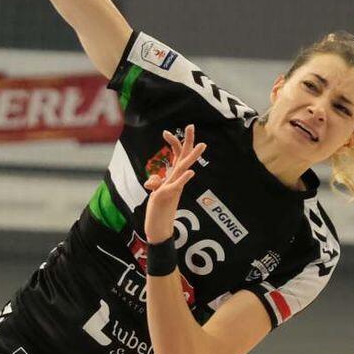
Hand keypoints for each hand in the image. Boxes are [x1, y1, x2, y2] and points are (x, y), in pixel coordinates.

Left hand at [143, 125, 206, 243]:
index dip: (173, 143)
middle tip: (191, 125)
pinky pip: (177, 185)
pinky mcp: (167, 195)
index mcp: (173, 176)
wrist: (159, 228)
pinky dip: (183, 179)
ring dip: (192, 157)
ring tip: (202, 145)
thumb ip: (156, 182)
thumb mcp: (156, 192)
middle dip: (188, 141)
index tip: (166, 131)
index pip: (176, 155)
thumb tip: (151, 180)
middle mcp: (175, 179)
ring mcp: (173, 186)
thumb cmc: (158, 209)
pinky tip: (191, 172)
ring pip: (184, 169)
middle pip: (183, 156)